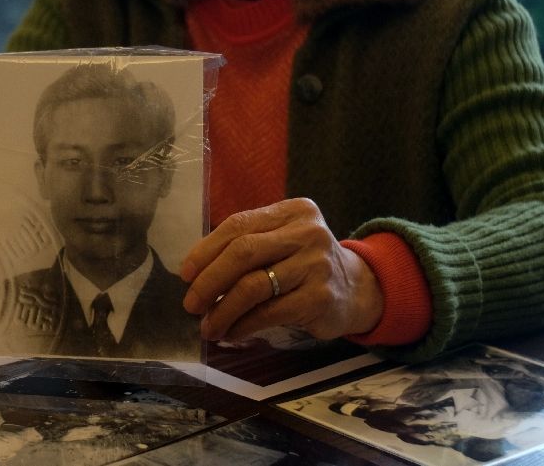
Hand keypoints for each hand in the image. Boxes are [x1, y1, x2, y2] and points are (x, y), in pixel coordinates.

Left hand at [180, 198, 382, 341]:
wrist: (357, 289)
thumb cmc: (304, 264)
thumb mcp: (281, 242)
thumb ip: (245, 246)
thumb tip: (194, 274)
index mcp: (292, 211)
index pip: (238, 225)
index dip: (205, 250)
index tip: (185, 274)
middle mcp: (307, 232)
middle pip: (243, 252)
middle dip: (209, 280)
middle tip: (191, 304)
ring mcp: (316, 264)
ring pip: (253, 286)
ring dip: (222, 310)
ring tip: (208, 326)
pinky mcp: (320, 297)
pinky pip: (269, 312)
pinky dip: (244, 324)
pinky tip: (232, 332)